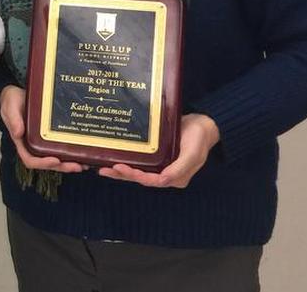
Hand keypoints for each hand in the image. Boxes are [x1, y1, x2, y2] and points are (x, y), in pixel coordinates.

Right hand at [0, 85, 83, 173]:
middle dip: (62, 166)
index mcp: (22, 141)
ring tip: (84, 163)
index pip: (30, 159)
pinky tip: (83, 152)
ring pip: (57, 158)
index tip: (55, 160)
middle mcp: (33, 145)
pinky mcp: (51, 136)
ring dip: (69, 163)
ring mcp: (43, 141)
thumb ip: (13, 119)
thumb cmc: (12, 101)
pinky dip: (72, 153)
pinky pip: (61, 147)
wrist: (19, 95)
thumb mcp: (10, 107)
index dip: (43, 163)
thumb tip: (18, 133)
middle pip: (47, 162)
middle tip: (76, 166)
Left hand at [98, 113, 218, 187]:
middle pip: (142, 178)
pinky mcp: (157, 158)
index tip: (121, 168)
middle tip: (105, 169)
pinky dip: (127, 162)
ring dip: (121, 172)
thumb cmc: (199, 137)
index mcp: (177, 177)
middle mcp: (167, 175)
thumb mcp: (193, 152)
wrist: (203, 124)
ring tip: (103, 168)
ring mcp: (161, 166)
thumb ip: (180, 168)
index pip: (153, 181)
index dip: (136, 176)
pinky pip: (140, 163)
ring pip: (138, 172)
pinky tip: (113, 159)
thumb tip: (164, 180)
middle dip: (123, 175)